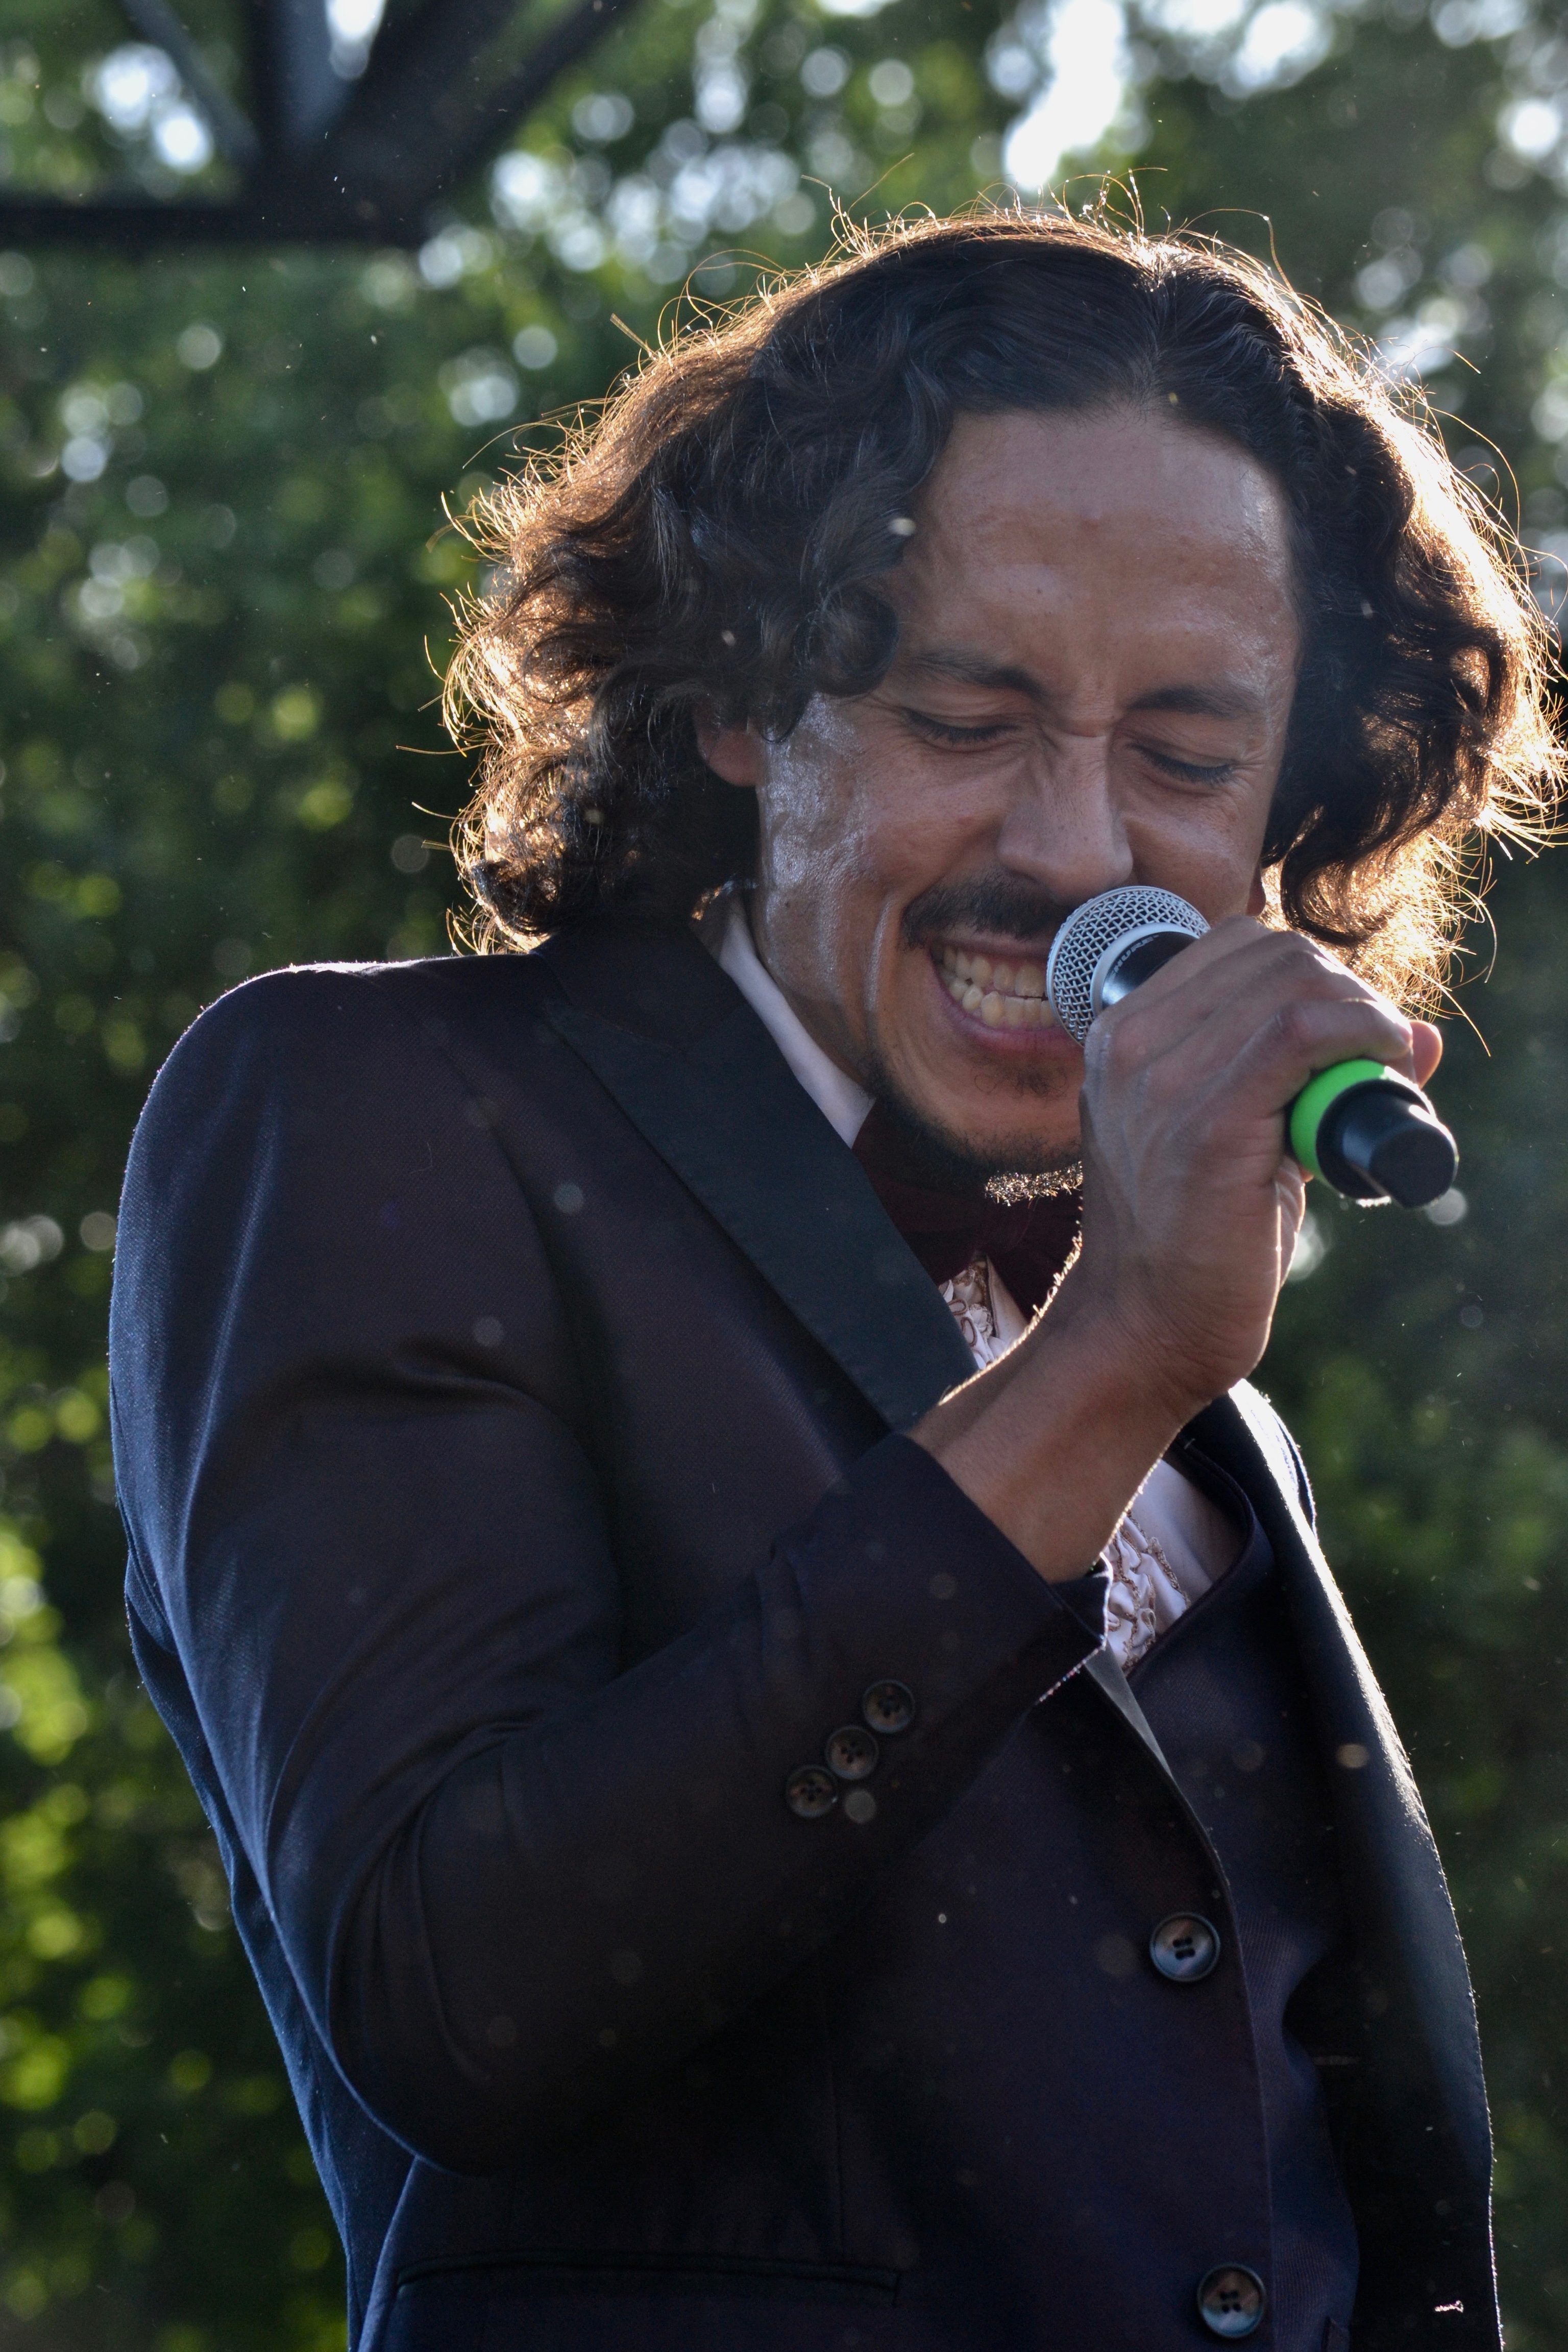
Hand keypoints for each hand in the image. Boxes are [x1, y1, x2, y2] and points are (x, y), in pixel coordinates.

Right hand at [912, 918, 1438, 1580]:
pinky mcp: (1208, 1126)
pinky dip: (1360, 1033)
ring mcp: (1162, 1082)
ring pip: (1295, 981)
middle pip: (1274, 954)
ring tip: (1374, 1069)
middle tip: (1371, 1055)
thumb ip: (1300, 1074)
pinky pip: (1301, 1031)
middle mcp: (1130, 1044)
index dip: (1310, 974)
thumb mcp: (1234, 1132)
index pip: (1237, 944)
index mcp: (1121, 1034)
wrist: (1143, 1328)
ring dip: (1363, 1015)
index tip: (1343, 1028)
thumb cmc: (1192, 1239)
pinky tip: (1379, 1062)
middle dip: (1346, 993)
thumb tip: (1419, 1034)